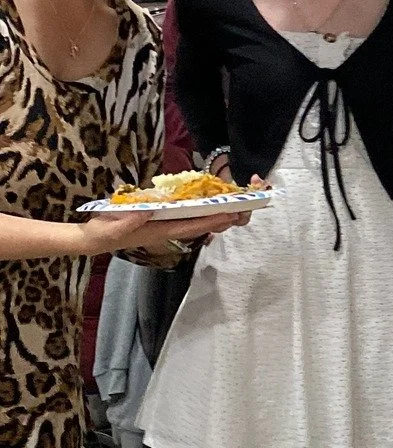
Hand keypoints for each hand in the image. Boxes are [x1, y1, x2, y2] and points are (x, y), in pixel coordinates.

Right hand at [74, 210, 243, 256]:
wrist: (93, 239)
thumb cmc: (102, 232)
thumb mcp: (110, 227)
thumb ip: (126, 221)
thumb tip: (145, 213)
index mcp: (159, 231)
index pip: (191, 226)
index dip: (211, 220)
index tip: (231, 214)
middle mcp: (167, 231)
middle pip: (200, 225)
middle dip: (221, 219)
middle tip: (244, 209)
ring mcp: (164, 227)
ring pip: (195, 223)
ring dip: (214, 216)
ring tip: (235, 207)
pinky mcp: (160, 223)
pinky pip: (186, 219)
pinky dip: (200, 213)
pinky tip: (208, 207)